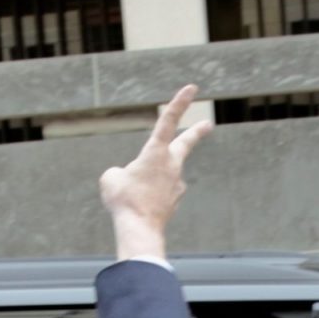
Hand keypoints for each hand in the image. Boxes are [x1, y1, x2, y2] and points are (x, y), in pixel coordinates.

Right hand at [98, 84, 211, 261]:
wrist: (139, 229)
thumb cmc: (124, 200)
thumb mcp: (110, 178)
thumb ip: (120, 172)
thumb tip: (128, 178)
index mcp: (155, 152)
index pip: (168, 121)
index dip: (180, 103)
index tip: (192, 88)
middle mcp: (172, 165)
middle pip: (186, 144)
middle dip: (196, 132)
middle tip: (207, 125)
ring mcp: (176, 185)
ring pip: (164, 175)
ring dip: (151, 180)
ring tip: (134, 195)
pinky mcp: (174, 202)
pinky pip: (160, 194)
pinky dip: (150, 197)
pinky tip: (140, 207)